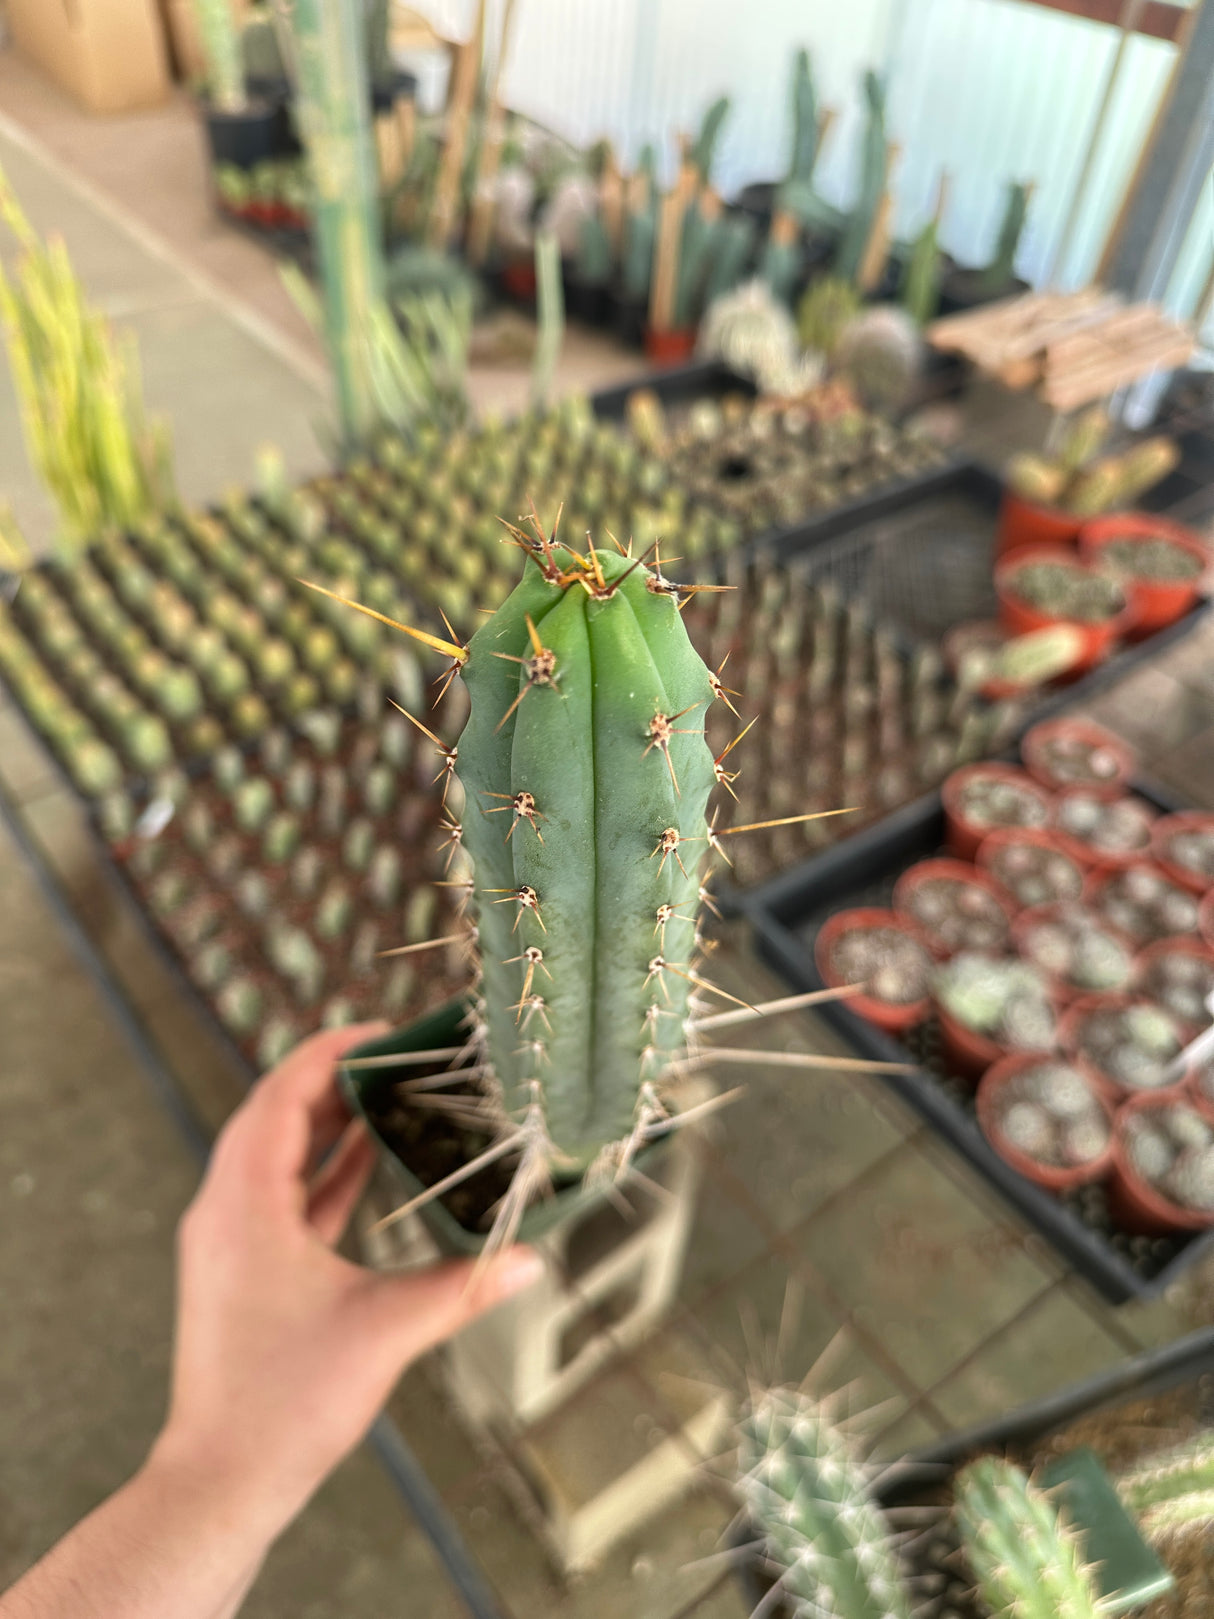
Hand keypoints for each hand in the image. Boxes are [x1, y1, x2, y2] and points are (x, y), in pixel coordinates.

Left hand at [148, 1024, 540, 1538]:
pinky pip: (281, 1195)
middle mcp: (224, 1211)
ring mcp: (229, 1242)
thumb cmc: (287, 1403)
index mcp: (245, 1205)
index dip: (328, 1055)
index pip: (281, 1098)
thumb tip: (529, 1258)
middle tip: (394, 1054)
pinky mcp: (241, 1270)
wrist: (221, 1480)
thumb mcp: (384, 1333)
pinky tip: (367, 1156)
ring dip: (325, 1122)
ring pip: (274, 1154)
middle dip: (330, 1079)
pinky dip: (322, 1169)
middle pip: (274, 1115)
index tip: (380, 1032)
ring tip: (387, 1090)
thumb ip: (459, 1289)